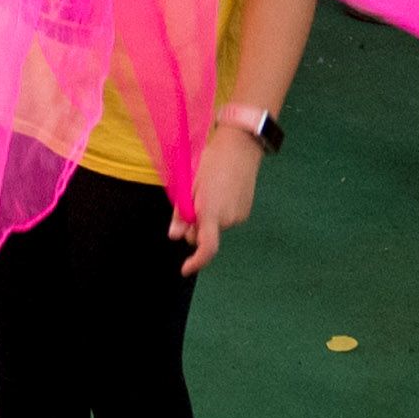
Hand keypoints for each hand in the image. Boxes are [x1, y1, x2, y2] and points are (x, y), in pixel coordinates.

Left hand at [177, 125, 264, 271]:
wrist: (241, 148)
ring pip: (214, 226)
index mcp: (211, 211)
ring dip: (207, 216)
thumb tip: (174, 235)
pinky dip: (218, 212)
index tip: (185, 269)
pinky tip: (220, 191)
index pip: (206, 247)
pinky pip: (225, 219)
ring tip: (208, 189)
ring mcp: (238, 216)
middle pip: (203, 235)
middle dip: (193, 227)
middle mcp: (227, 218)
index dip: (196, 262)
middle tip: (189, 201)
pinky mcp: (244, 212)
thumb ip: (182, 212)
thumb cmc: (211, 161)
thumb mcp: (189, 184)